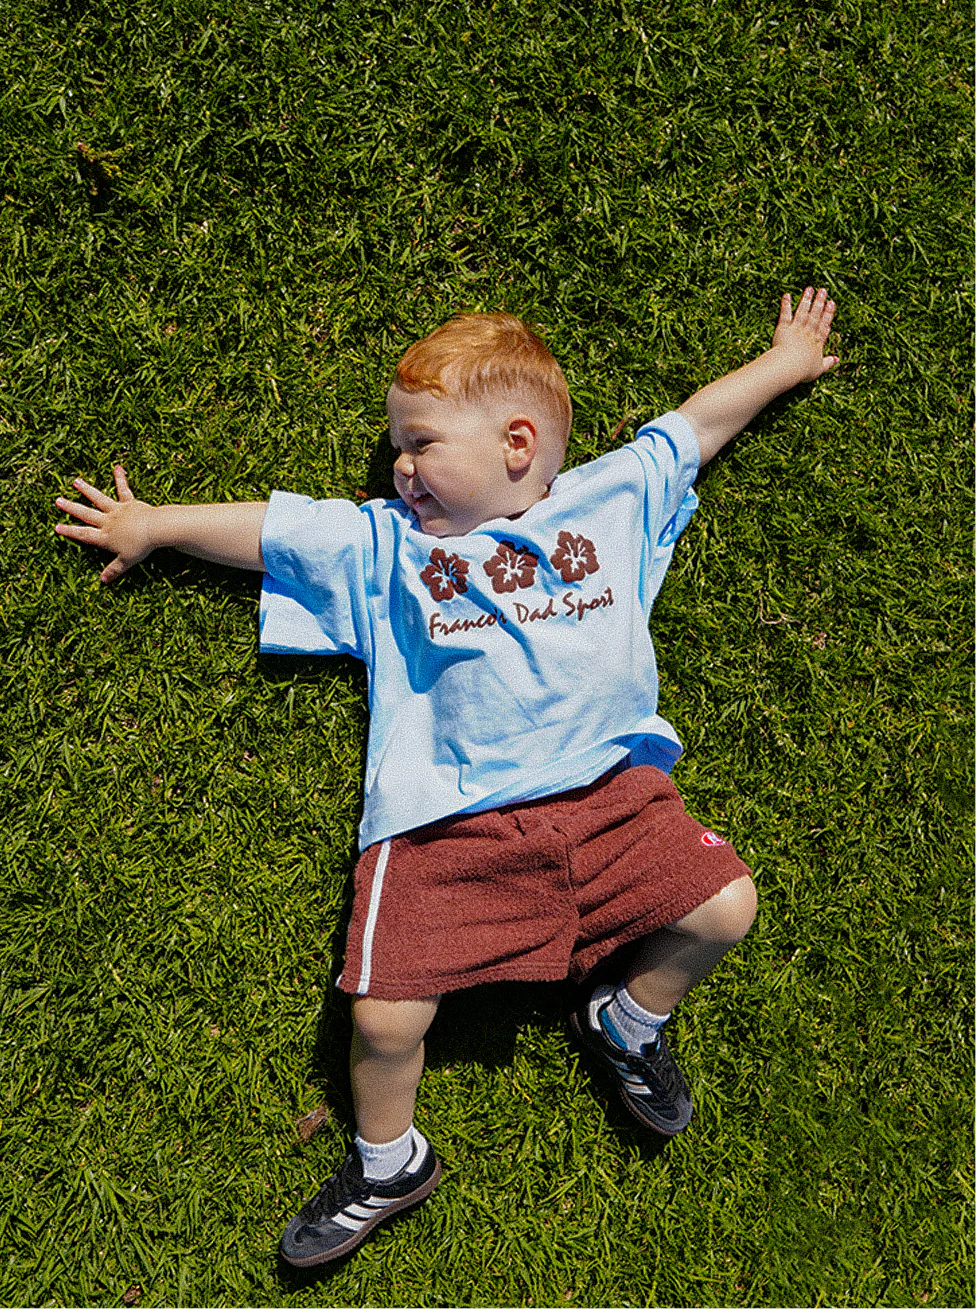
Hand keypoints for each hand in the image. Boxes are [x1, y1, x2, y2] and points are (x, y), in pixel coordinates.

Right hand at [55, 465, 156, 582]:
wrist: (154, 529)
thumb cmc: (141, 546)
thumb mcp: (126, 562)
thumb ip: (114, 570)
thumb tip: (103, 581)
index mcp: (105, 537)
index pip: (83, 535)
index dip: (69, 531)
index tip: (56, 527)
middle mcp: (108, 522)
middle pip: (86, 514)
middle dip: (71, 508)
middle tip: (58, 501)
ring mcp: (118, 511)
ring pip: (99, 499)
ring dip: (87, 490)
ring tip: (76, 481)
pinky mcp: (130, 503)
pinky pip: (124, 490)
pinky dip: (120, 478)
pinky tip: (118, 467)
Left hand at [771, 287, 838, 383]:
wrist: (789, 367)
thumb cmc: (803, 371)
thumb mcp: (818, 369)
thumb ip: (828, 363)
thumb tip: (837, 360)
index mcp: (816, 343)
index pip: (824, 326)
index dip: (828, 315)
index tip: (831, 303)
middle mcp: (808, 334)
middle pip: (814, 316)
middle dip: (819, 303)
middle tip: (823, 290)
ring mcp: (796, 330)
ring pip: (802, 313)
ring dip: (806, 300)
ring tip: (809, 288)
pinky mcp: (784, 329)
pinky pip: (785, 315)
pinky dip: (786, 305)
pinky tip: (787, 295)